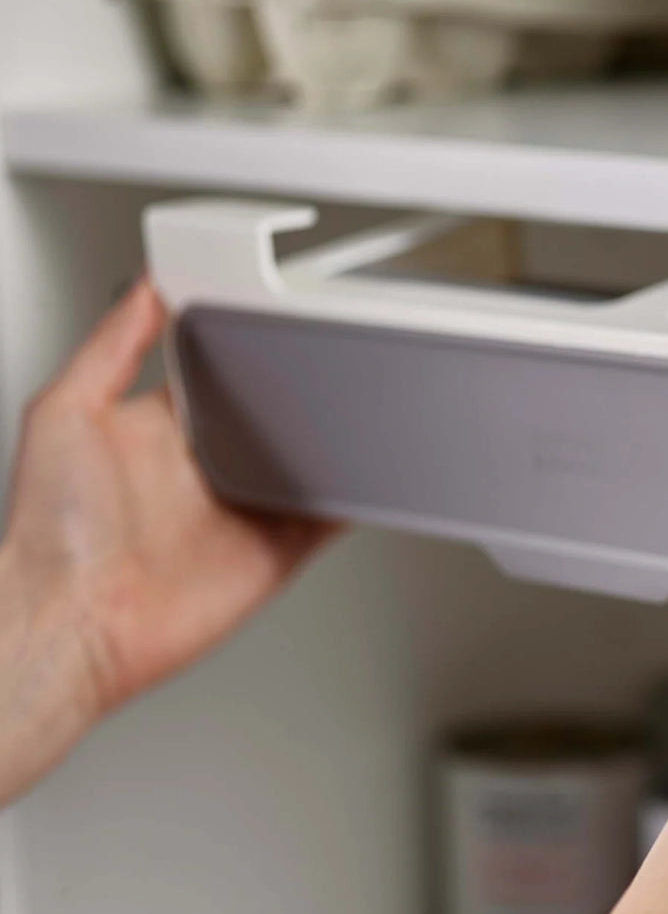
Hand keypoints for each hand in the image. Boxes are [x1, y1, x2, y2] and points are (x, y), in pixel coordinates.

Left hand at [0, 279, 336, 801]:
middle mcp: (205, 467)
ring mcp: (244, 510)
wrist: (73, 625)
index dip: (249, 346)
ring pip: (310, 463)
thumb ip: (111, 345)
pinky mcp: (275, 551)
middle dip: (306, 392)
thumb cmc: (50, 535)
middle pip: (275, 415)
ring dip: (337, 443)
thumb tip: (145, 287)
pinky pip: (329, 519)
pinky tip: (371, 474)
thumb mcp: (63, 411)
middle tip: (337, 361)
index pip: (220, 372)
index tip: (279, 318)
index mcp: (159, 428)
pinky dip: (356, 500)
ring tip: (367, 409)